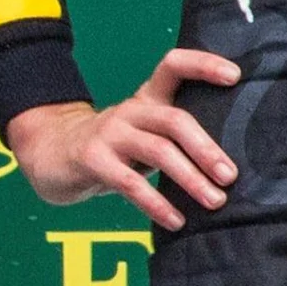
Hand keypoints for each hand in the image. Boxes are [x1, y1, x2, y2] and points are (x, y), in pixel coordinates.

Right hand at [6, 48, 243, 230]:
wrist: (50, 154)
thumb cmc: (113, 149)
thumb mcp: (143, 133)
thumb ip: (175, 138)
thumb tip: (232, 166)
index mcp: (146, 99)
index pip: (173, 66)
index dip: (203, 65)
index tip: (235, 76)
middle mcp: (129, 111)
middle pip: (174, 119)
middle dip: (206, 148)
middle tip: (230, 176)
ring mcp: (108, 134)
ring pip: (157, 150)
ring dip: (190, 178)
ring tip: (214, 201)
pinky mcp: (92, 159)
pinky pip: (129, 182)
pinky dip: (157, 203)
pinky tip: (176, 220)